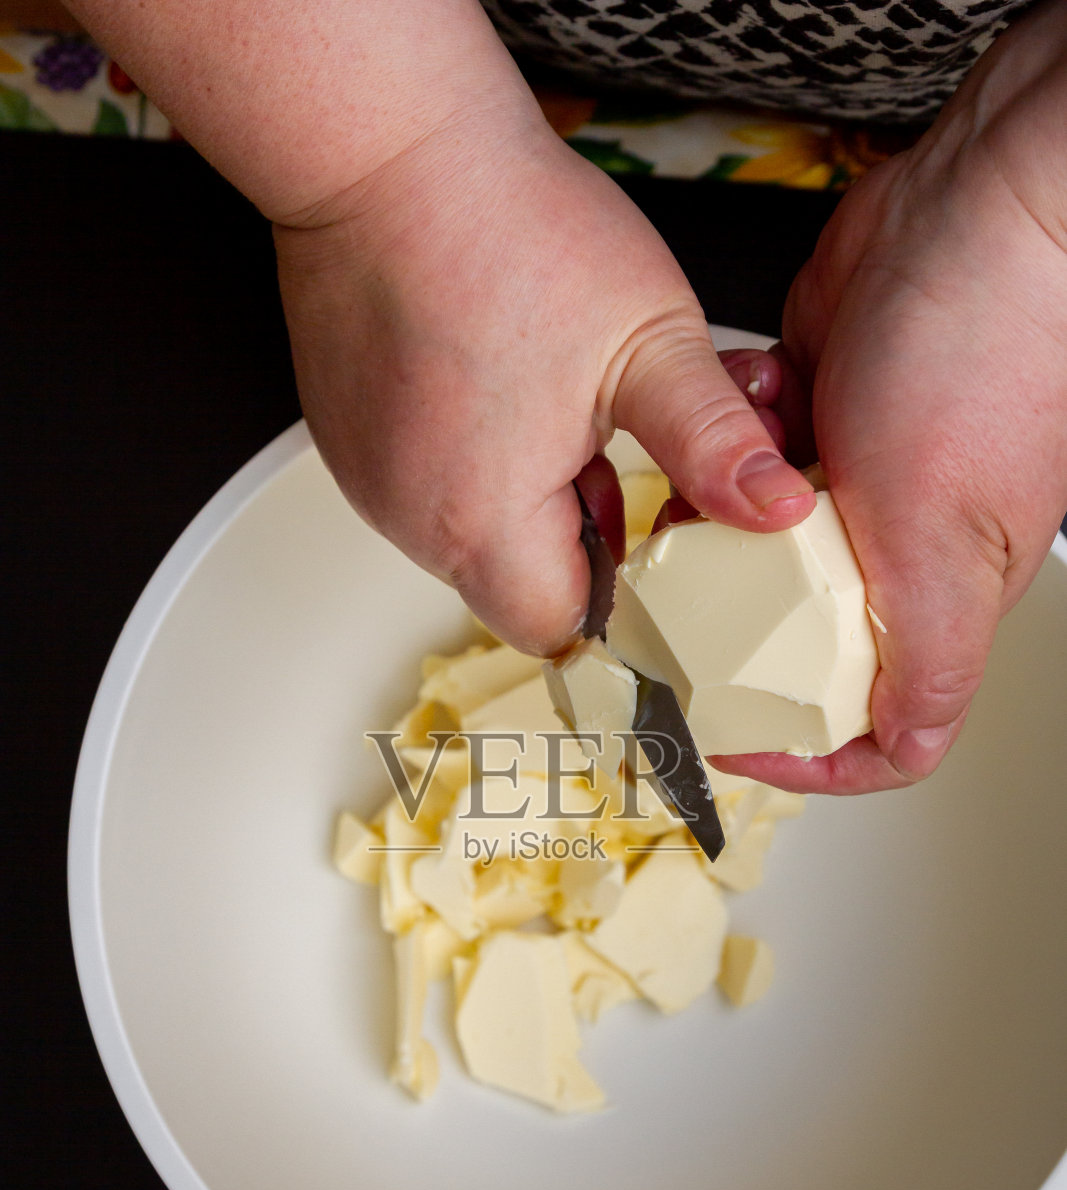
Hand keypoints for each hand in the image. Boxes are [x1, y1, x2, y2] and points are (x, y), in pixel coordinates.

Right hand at [274, 111, 812, 655]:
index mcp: (485, 522)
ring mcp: (374, 482)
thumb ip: (715, 443)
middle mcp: (414, 520)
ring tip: (557, 411)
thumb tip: (777, 509)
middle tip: (612, 459)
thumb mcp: (648, 340)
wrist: (386, 149)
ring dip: (529, 500)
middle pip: (518, 588)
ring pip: (474, 537)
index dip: (620, 601)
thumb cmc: (505, 231)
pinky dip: (474, 463)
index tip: (652, 550)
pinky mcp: (352, 440)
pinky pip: (429, 487)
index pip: (563, 630)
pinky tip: (500, 389)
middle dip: (583, 542)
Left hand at [714, 1, 1066, 794]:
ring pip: (751, 543)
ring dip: (721, 511)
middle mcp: (894, 547)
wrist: (983, 197)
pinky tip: (758, 388)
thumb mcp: (942, 537)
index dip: (802, 752)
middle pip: (792, 637)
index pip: (879, 724)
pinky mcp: (815, 411)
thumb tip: (905, 749)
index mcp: (938, 597)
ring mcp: (850, 478)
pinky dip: (732, 428)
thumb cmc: (991, 353)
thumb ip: (927, 657)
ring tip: (715, 470)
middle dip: (731, 617)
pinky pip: (740, 452)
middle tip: (682, 590)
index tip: (727, 735)